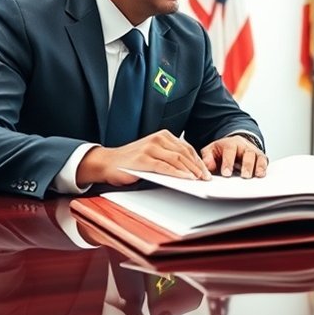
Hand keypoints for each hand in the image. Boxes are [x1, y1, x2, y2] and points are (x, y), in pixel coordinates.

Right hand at [76, 130, 210, 186]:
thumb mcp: (153, 153)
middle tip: (206, 178)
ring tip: (199, 179)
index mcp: (162, 135)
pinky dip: (178, 173)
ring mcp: (150, 148)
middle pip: (184, 153)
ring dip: (190, 170)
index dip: (198, 160)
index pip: (186, 148)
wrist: (107, 162)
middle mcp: (157, 139)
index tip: (206, 171)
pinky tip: (186, 178)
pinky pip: (165, 167)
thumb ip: (168, 157)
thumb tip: (189, 169)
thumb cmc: (131, 160)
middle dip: (197, 166)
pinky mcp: (144, 159)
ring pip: (177, 159)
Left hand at [200, 135, 267, 177]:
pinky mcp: (260, 158)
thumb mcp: (211, 151)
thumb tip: (207, 167)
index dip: (228, 162)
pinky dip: (264, 168)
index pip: (230, 150)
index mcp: (231, 144)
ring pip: (258, 157)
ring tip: (257, 175)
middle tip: (245, 176)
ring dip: (258, 166)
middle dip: (247, 165)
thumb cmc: (222, 150)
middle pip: (248, 153)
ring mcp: (254, 152)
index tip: (226, 173)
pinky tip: (262, 175)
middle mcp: (244, 146)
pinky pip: (264, 162)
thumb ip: (207, 158)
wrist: (234, 145)